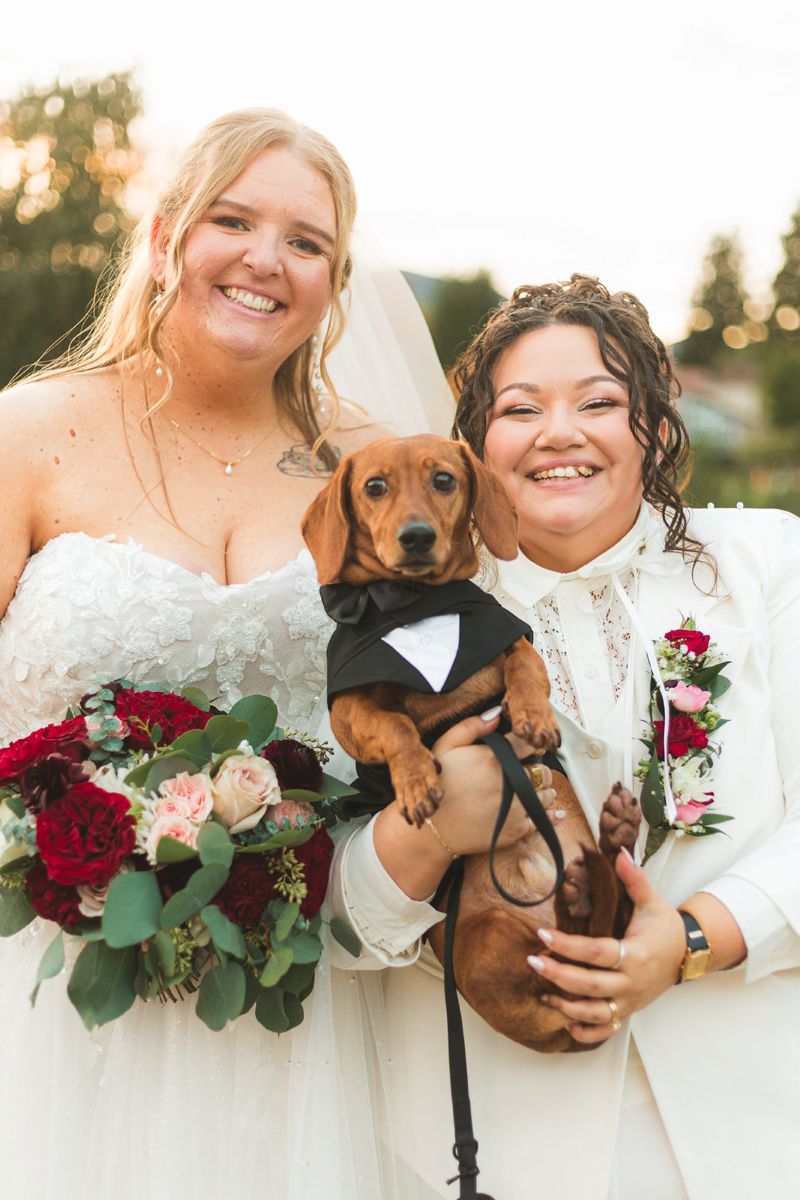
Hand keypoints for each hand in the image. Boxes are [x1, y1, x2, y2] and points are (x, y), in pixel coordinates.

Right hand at [373, 708, 559, 899]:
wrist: (432, 829)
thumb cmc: (438, 785)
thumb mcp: (445, 747)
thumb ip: (472, 727)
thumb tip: (497, 713)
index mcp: (494, 758)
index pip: (528, 743)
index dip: (531, 743)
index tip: (529, 748)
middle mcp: (509, 782)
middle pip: (541, 770)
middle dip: (537, 769)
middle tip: (529, 772)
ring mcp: (516, 807)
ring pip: (546, 794)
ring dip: (544, 790)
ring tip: (535, 790)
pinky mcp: (517, 830)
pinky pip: (545, 820)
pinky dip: (552, 815)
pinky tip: (555, 811)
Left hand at [527, 848, 685, 1044]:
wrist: (688, 955)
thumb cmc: (665, 927)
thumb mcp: (652, 901)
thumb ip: (634, 878)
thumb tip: (619, 853)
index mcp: (635, 954)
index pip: (596, 952)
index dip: (568, 945)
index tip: (543, 934)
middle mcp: (632, 982)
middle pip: (591, 986)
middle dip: (559, 975)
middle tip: (533, 961)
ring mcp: (631, 1000)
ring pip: (596, 1013)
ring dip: (567, 1007)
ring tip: (542, 993)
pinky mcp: (629, 1011)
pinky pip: (607, 1030)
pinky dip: (587, 1032)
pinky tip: (566, 1023)